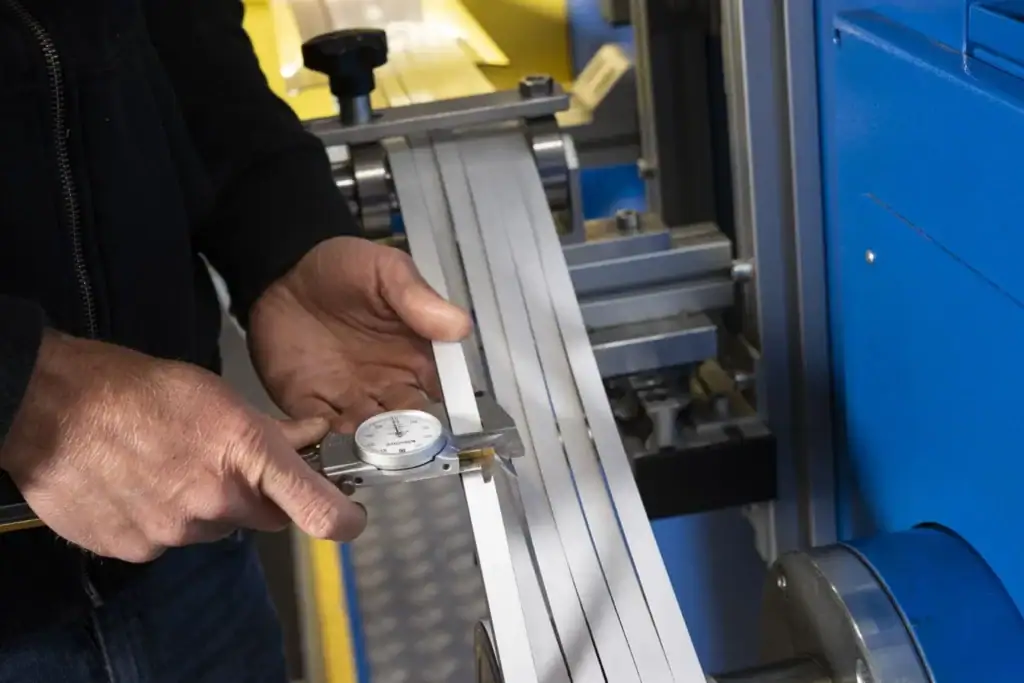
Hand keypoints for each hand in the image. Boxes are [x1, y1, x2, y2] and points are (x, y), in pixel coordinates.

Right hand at [0, 331, 366, 562]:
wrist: (51, 409)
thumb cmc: (135, 390)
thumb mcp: (217, 395)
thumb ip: (271, 427)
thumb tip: (312, 434)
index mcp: (246, 456)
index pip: (319, 511)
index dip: (344, 518)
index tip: (348, 514)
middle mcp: (216, 502)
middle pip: (264, 517)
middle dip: (256, 495)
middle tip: (223, 464)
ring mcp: (175, 532)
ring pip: (214, 528)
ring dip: (204, 506)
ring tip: (168, 466)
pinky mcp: (137, 549)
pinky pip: (169, 541)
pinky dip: (163, 519)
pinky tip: (140, 485)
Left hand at [248, 236, 470, 431]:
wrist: (279, 271)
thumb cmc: (342, 268)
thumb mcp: (386, 271)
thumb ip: (418, 298)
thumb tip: (461, 327)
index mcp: (414, 358)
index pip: (440, 396)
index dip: (446, 414)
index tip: (444, 427)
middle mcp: (387, 386)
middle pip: (407, 427)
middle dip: (407, 442)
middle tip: (403, 444)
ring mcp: (348, 399)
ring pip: (368, 438)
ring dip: (371, 448)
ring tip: (370, 447)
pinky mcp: (309, 405)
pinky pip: (322, 436)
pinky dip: (330, 445)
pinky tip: (333, 439)